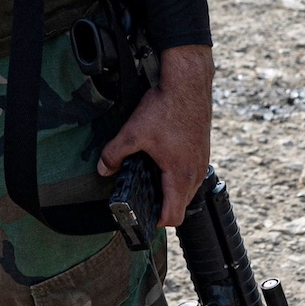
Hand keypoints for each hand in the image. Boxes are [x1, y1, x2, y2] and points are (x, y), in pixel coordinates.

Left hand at [97, 44, 212, 226]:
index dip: (156, 222)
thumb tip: (103, 169)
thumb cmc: (166, 108)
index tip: (142, 218)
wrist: (188, 84)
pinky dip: (177, 176)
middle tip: (141, 201)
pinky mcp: (201, 150)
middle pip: (180, 205)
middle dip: (162, 207)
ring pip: (187, 189)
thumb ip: (114, 154)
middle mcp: (196, 173)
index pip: (173, 215)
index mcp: (180, 175)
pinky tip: (161, 163)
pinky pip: (191, 173)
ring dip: (171, 191)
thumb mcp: (133, 132)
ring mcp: (202, 161)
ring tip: (149, 183)